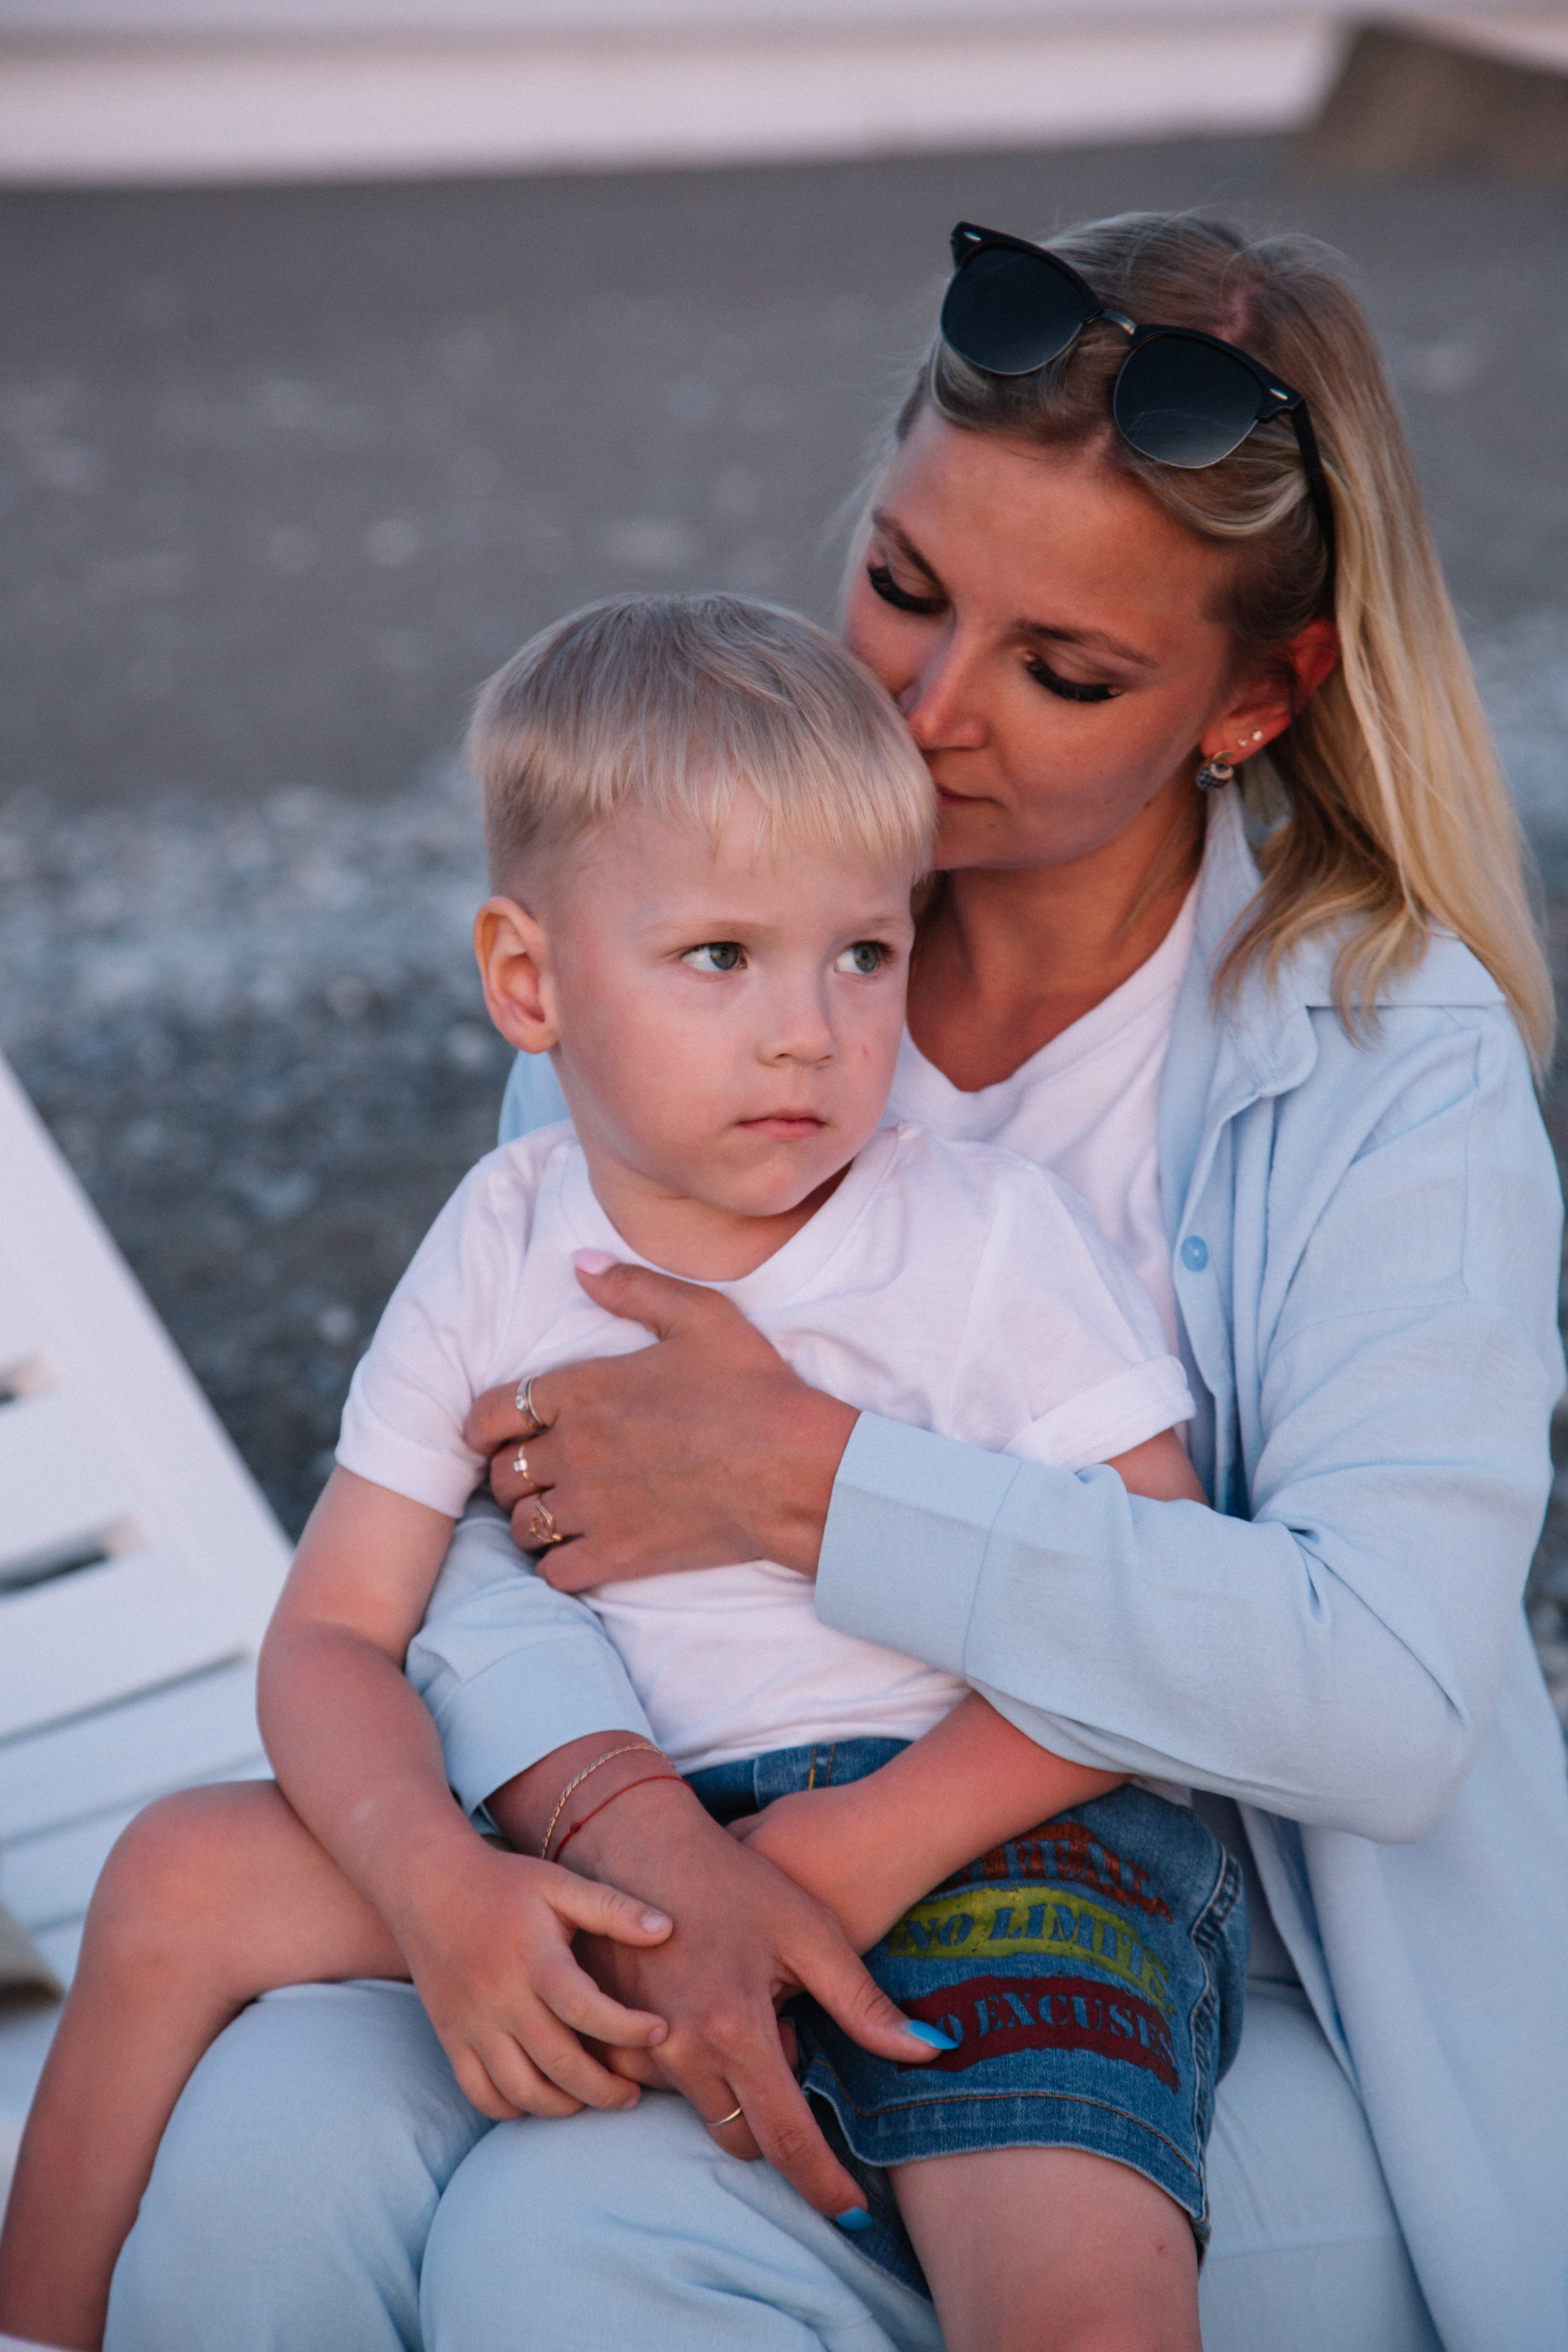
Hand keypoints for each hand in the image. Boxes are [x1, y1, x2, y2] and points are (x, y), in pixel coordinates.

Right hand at [390, 1841, 674, 2123]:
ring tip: (591, 2098)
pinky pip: (479, 2092)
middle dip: (604, 2089)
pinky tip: (540, 2097)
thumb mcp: (560, 1884)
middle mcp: (500, 1997)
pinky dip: (511, 2108)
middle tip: (633, 2093)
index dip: (626, 2028)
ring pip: (520, 2089)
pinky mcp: (450, 2037)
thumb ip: (613, 1909)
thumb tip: (668, 1930)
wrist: (429, 1885)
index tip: (660, 2031)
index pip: (584, 2008)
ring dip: (562, 2106)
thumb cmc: (505, 1883)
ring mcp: (471, 2023)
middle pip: (557, 2062)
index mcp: (533, 1958)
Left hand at [462, 1257, 857, 1584]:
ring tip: (555, 1514)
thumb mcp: (700, 1316)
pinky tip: (579, 1552)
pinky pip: (553, 1572)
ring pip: (522, 1524)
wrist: (793, 1469)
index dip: (483, 1425)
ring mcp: (591, 1507)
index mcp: (582, 1389)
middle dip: (512, 1472)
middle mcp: (574, 1450)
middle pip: (502, 1472)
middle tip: (537, 1473)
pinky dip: (557, 1565)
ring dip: (531, 1518)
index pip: (491, 1412)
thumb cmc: (753, 1390)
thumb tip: (580, 1263)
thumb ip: (633, 1288)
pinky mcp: (616, 1555)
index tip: (491, 1434)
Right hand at [552, 1771, 942, 2219]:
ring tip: (744, 2005)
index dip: (823, 2185)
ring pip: (705, 2112)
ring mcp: (640, 2048)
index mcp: (737, 2027)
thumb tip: (933, 2050)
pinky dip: (694, 2067)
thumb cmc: (737, 1881)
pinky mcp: (613, 2038)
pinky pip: (663, 2087)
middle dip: (776, 2119)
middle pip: (744, 2140)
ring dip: (734, 2086)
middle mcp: (682, 2050)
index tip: (852, 2213)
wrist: (644, 1844)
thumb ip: (864, 2003)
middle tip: (785, 2035)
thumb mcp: (811, 1930)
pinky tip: (704, 2007)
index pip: (788, 2140)